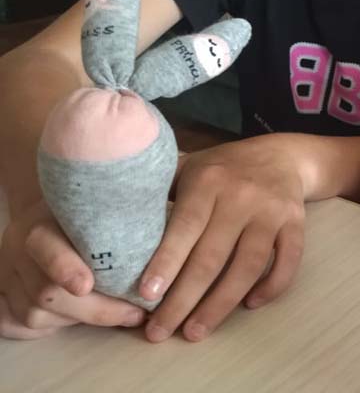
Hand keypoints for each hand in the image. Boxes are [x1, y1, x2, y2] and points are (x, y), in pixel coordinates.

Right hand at [0, 199, 145, 338]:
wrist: (45, 218)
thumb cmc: (87, 211)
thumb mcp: (100, 203)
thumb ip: (124, 213)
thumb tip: (173, 232)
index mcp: (38, 224)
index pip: (44, 246)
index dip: (63, 267)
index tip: (87, 285)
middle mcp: (16, 252)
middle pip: (47, 293)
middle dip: (96, 309)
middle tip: (137, 312)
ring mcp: (7, 279)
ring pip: (38, 315)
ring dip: (84, 321)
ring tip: (124, 315)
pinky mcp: (4, 303)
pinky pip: (22, 328)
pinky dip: (58, 327)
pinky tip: (86, 319)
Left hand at [140, 135, 305, 341]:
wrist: (283, 155)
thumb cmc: (224, 168)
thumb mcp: (190, 167)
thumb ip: (159, 190)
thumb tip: (110, 222)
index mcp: (209, 181)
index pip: (185, 226)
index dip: (167, 262)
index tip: (146, 295)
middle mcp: (242, 195)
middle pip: (212, 256)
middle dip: (184, 299)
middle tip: (160, 331)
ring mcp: (272, 210)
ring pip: (248, 265)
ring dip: (221, 303)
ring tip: (196, 330)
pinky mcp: (296, 222)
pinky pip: (288, 260)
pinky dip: (272, 286)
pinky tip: (250, 304)